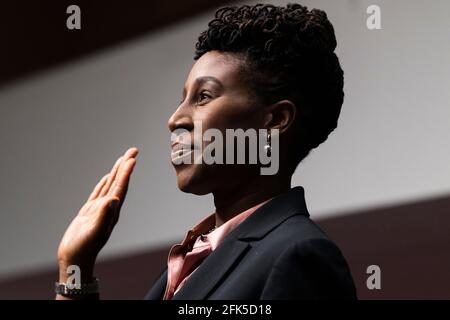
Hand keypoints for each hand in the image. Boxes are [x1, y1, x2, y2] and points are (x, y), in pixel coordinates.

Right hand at [57, 147, 137, 281]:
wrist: (75, 259)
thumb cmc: (83, 248)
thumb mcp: (93, 232)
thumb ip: (103, 216)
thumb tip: (113, 200)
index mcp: (112, 210)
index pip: (121, 187)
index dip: (126, 172)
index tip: (132, 158)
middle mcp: (109, 207)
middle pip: (119, 182)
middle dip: (126, 166)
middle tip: (133, 149)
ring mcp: (100, 208)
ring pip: (111, 185)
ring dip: (118, 171)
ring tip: (123, 158)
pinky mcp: (90, 211)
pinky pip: (99, 192)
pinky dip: (104, 183)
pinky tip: (107, 177)